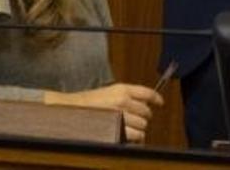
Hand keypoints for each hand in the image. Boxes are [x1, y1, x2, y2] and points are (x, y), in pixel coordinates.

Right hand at [46, 82, 163, 143]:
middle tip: (136, 120)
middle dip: (143, 117)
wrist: (70, 111)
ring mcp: (120, 115)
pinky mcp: (117, 129)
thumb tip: (143, 103)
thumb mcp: (108, 92)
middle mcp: (123, 100)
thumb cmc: (88, 103)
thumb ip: (126, 96)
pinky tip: (130, 138)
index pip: (147, 93)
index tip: (160, 102)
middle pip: (147, 112)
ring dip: (139, 129)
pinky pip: (136, 136)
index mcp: (122, 89)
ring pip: (143, 125)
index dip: (156, 98)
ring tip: (131, 130)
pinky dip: (135, 139)